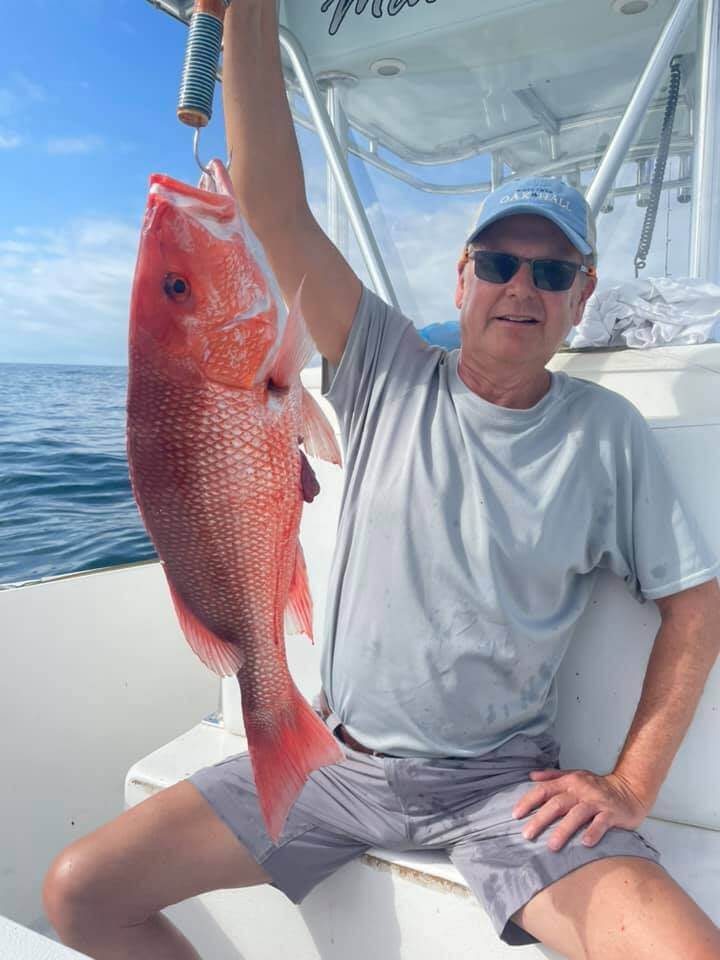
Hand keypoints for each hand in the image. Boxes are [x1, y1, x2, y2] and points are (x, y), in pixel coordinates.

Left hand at [511, 768, 649, 851]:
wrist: (630, 788)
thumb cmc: (597, 786)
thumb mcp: (574, 776)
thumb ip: (552, 776)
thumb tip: (531, 776)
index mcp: (569, 782)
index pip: (544, 790)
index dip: (529, 801)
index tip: (515, 815)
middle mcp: (580, 790)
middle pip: (557, 804)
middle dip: (540, 820)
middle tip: (527, 835)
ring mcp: (596, 801)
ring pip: (577, 814)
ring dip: (563, 830)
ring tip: (551, 846)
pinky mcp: (612, 813)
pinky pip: (601, 823)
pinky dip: (593, 832)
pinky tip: (585, 843)